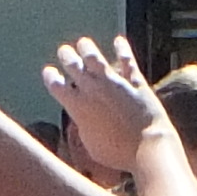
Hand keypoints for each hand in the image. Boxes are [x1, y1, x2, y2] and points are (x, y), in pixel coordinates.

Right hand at [46, 35, 162, 171]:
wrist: (147, 148)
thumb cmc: (118, 155)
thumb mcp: (92, 146)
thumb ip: (85, 128)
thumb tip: (84, 121)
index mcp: (77, 107)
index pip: (56, 85)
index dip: (50, 77)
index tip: (49, 72)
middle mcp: (92, 90)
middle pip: (73, 65)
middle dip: (67, 56)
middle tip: (64, 51)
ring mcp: (114, 83)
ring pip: (95, 58)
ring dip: (87, 48)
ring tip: (84, 43)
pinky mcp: (135, 82)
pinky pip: (127, 61)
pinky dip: (122, 49)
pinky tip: (119, 41)